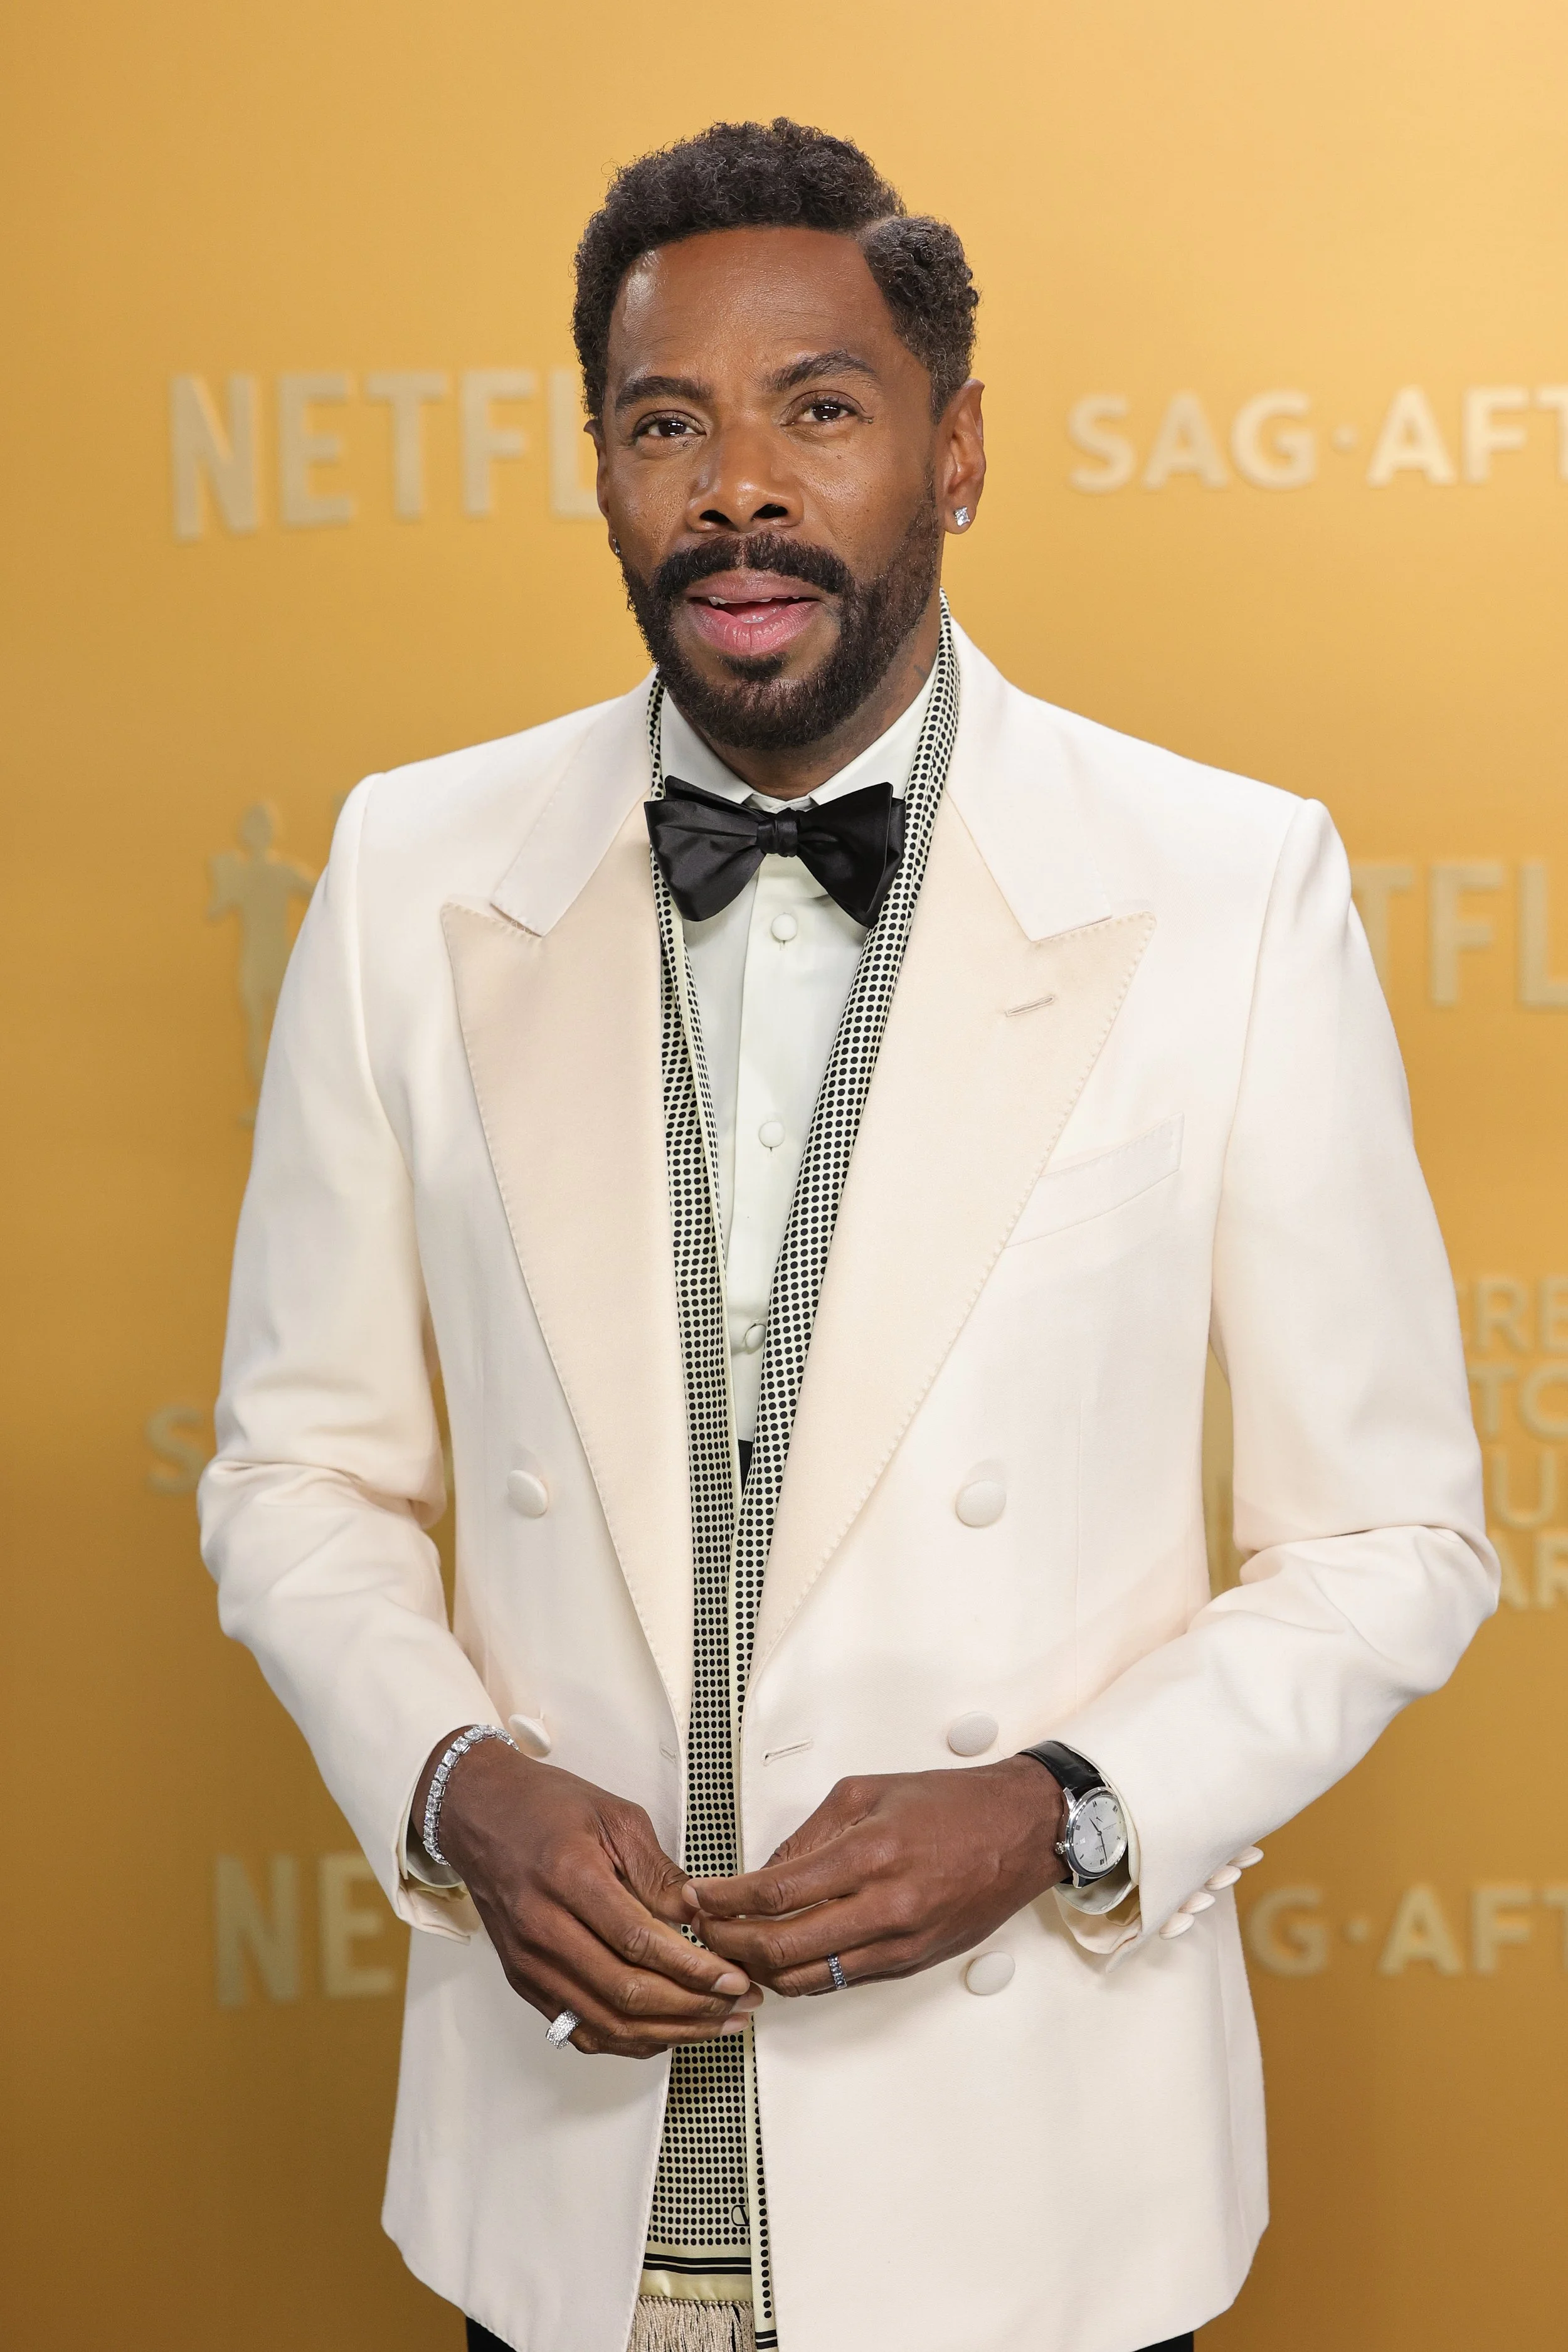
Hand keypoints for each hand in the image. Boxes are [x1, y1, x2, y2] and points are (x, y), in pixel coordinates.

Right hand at [416, 1732, 758, 2056]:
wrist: (478, 1813)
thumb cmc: (546, 1806)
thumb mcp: (615, 1817)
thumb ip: (659, 1873)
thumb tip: (703, 1918)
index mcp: (569, 1877)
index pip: (639, 1942)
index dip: (693, 1969)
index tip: (736, 1978)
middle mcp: (542, 1927)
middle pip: (625, 1991)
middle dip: (693, 2007)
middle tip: (740, 2005)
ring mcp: (529, 1962)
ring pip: (606, 2022)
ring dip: (669, 2032)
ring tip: (717, 2024)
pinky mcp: (524, 1981)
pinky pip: (580, 2028)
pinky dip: (628, 2040)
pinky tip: (667, 2032)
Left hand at [686, 1757, 1065, 1996]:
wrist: (1021, 1831)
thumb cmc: (951, 1804)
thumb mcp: (866, 1792)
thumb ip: (809, 1835)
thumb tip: (763, 1873)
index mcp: (870, 1853)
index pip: (776, 1892)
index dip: (726, 1901)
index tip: (699, 1898)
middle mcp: (885, 1907)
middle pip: (783, 1948)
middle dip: (730, 1943)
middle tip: (704, 1929)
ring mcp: (900, 1943)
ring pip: (809, 1977)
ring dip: (761, 1968)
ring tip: (734, 1946)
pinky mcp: (910, 1963)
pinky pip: (842, 1980)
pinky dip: (803, 1974)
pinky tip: (782, 1956)